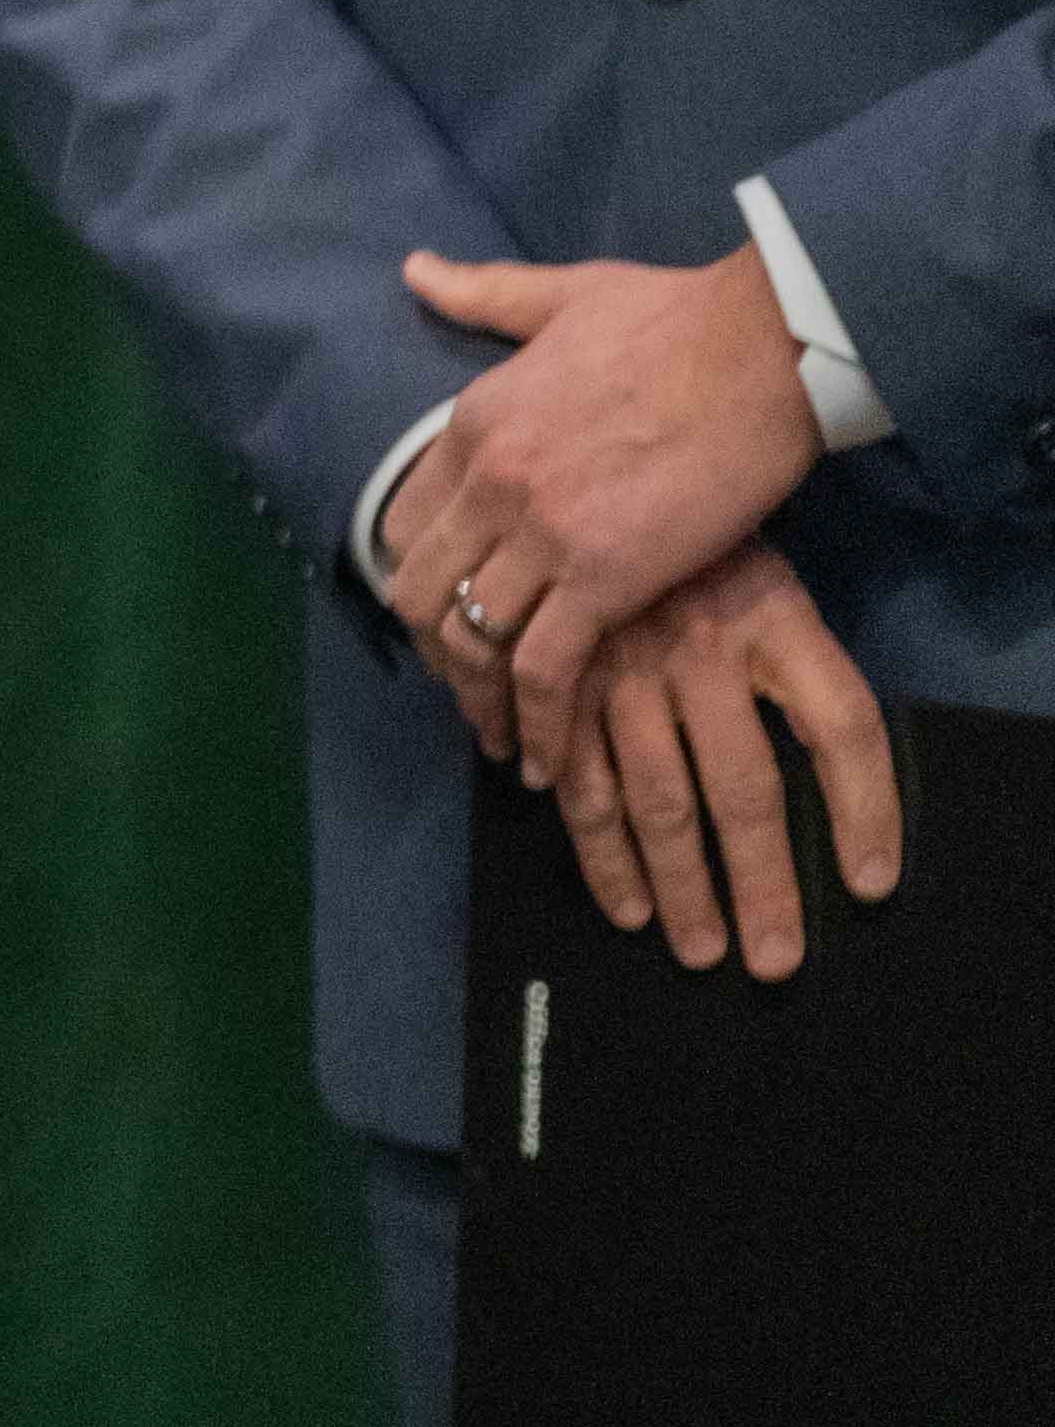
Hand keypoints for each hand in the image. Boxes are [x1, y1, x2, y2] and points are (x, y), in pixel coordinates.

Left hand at [386, 249, 821, 778]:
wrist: (762, 344)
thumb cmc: (674, 318)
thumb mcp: (559, 296)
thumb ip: (481, 295)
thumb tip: (414, 268)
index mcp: (472, 422)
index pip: (403, 522)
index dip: (412, 576)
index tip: (435, 615)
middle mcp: (489, 481)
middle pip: (421, 590)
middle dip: (433, 648)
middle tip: (467, 689)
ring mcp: (541, 532)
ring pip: (471, 638)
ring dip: (479, 700)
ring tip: (502, 739)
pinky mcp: (606, 578)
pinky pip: (544, 669)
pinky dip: (538, 723)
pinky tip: (547, 758)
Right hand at [544, 541, 900, 979]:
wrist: (585, 468)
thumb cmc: (697, 546)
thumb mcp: (768, 582)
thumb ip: (796, 670)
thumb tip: (824, 782)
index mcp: (773, 617)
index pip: (845, 724)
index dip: (867, 810)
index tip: (869, 885)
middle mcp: (703, 649)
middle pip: (744, 788)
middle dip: (754, 883)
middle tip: (765, 958)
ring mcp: (624, 663)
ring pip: (651, 796)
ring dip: (669, 881)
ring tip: (683, 942)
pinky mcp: (558, 672)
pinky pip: (576, 772)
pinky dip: (590, 839)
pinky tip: (615, 890)